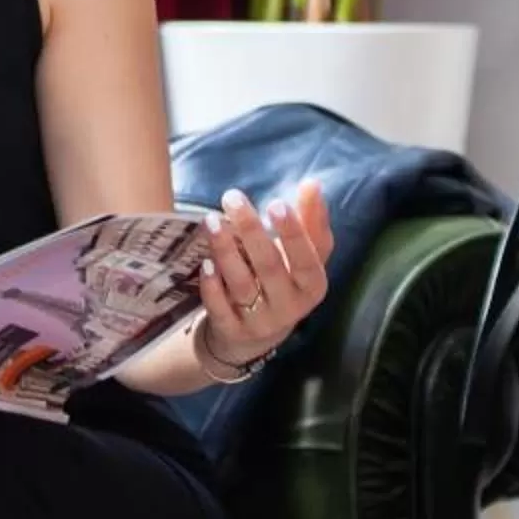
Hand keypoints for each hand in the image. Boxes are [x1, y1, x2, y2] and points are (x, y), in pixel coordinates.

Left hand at [197, 181, 332, 370]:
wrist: (257, 334)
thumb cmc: (285, 282)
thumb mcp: (304, 257)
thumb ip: (310, 222)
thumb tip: (312, 183)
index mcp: (311, 287)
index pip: (306, 260)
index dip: (294, 233)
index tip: (276, 202)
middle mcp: (287, 307)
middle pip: (269, 268)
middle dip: (251, 231)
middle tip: (232, 198)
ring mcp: (258, 322)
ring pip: (241, 285)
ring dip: (225, 250)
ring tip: (211, 220)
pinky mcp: (230, 330)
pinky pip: (219, 308)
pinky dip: (212, 286)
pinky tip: (205, 262)